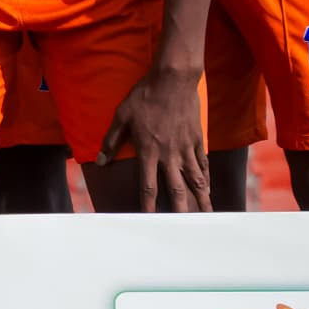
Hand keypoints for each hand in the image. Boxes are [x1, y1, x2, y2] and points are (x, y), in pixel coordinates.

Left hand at [98, 64, 208, 212]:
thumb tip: (101, 160)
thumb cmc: (144, 96)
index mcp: (149, 150)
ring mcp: (186, 148)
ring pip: (195, 179)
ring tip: (206, 215)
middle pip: (177, 189)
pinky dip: (205, 177)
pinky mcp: (196, 139)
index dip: (148, 204)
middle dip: (180, 211)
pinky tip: (207, 188)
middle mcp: (169, 154)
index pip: (148, 184)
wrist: (173, 80)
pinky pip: (202, 163)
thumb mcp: (122, 116)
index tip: (149, 219)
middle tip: (185, 228)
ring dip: (200, 199)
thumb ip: (111, 140)